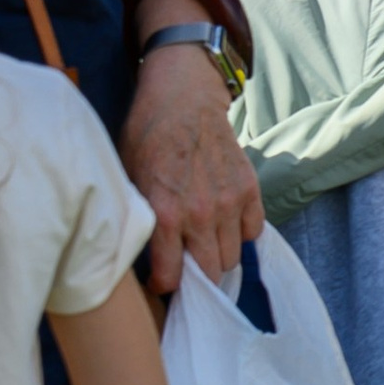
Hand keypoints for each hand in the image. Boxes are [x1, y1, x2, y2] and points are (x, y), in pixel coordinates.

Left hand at [120, 40, 266, 290]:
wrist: (181, 99)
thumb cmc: (146, 139)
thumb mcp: (129, 181)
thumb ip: (141, 221)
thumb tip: (140, 257)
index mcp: (165, 214)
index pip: (171, 277)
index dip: (164, 285)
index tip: (161, 282)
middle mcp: (200, 214)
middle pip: (210, 274)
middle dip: (197, 279)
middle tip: (187, 270)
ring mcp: (229, 202)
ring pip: (233, 257)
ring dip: (218, 256)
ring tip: (204, 245)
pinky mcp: (249, 189)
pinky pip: (253, 231)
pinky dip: (241, 233)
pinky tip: (224, 224)